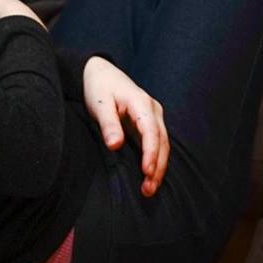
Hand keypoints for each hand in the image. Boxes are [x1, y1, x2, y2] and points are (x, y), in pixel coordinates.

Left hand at [81, 57, 167, 195]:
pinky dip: (155, 160)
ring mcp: (153, 116)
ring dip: (158, 167)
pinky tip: (150, 176)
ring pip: (163, 144)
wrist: (101, 73)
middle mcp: (153, 110)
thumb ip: (108, 123)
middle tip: (148, 189)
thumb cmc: (99, 87)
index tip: (146, 172)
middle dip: (157, 166)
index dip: (151, 153)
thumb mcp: (99, 103)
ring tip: (149, 189)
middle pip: (162, 141)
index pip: (151, 131)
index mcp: (141, 103)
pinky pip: (157, 144)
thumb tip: (115, 145)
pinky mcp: (149, 123)